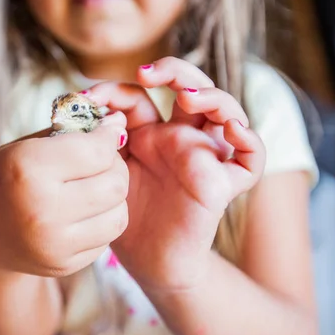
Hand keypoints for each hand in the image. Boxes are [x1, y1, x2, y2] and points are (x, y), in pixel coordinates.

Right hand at [0, 113, 129, 277]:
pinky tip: (84, 211)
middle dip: (115, 167)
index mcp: (27, 170)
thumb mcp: (25, 146)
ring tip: (95, 186)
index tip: (110, 130)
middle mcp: (41, 210)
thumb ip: (71, 132)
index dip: (109, 136)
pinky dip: (103, 220)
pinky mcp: (63, 265)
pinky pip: (107, 237)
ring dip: (114, 196)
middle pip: (115, 184)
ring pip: (119, 214)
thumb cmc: (4, 178)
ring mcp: (53, 244)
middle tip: (102, 160)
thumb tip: (119, 121)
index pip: (97, 151)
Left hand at [88, 57, 265, 291]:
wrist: (150, 264)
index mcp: (148, 133)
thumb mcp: (105, 175)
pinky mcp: (222, 184)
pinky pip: (251, 160)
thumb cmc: (127, 219)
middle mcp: (180, 138)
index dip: (115, 89)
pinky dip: (250, 141)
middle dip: (173, 71)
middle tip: (146, 73)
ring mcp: (204, 157)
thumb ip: (99, 146)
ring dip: (212, 96)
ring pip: (225, 111)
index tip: (87, 97)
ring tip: (187, 97)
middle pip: (190, 87)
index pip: (139, 95)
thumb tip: (84, 108)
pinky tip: (233, 131)